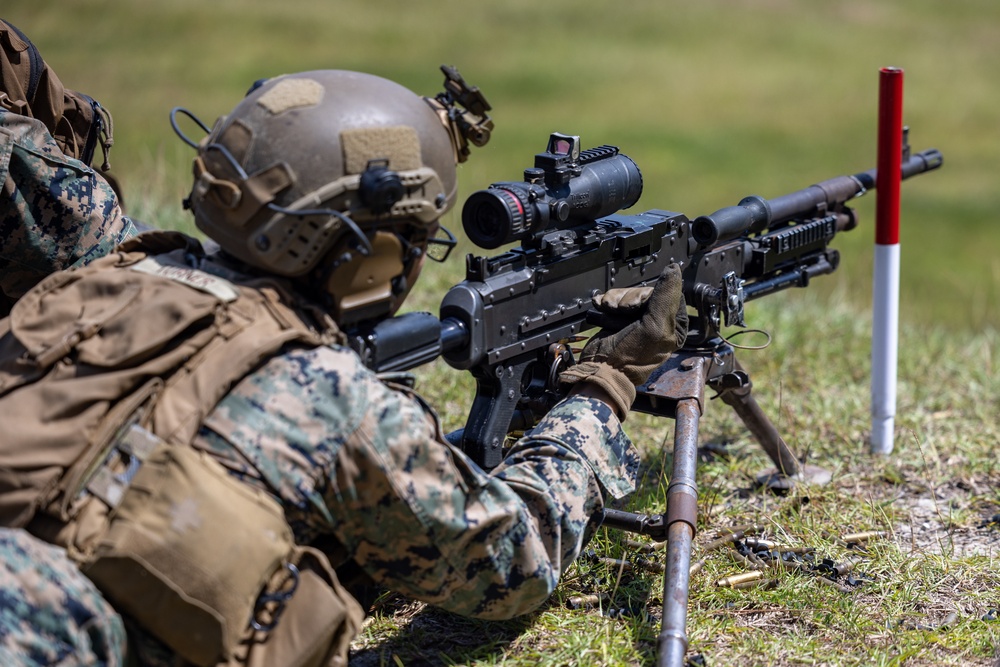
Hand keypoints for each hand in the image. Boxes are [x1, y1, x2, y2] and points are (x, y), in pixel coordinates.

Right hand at [560, 264, 686, 417]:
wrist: (600, 370)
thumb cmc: (629, 357)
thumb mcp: (654, 326)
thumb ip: (666, 297)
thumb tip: (675, 269)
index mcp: (674, 325)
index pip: (667, 292)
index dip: (648, 295)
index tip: (638, 306)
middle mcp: (658, 321)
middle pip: (645, 290)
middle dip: (628, 298)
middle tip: (621, 312)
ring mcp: (637, 319)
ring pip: (628, 293)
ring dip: (615, 300)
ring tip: (609, 313)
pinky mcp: (619, 318)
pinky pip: (615, 298)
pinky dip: (606, 302)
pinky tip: (602, 310)